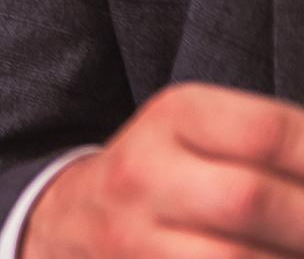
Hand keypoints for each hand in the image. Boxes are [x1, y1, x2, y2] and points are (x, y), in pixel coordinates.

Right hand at [23, 83, 303, 257]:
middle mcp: (146, 172)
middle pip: (250, 199)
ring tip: (294, 245)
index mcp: (174, 117)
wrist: (78, 219)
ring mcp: (137, 236)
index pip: (267, 133)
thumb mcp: (207, 134)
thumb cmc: (172, 173)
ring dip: (288, 254)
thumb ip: (275, 147)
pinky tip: (272, 257)